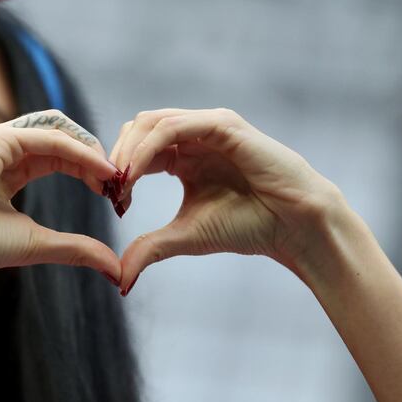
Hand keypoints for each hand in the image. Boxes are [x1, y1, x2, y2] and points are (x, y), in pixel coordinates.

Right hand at [0, 109, 120, 289]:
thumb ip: (75, 249)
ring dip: (90, 151)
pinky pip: (49, 138)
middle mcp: (1, 150)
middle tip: (117, 183)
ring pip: (58, 131)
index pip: (57, 157)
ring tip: (111, 176)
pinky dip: (78, 152)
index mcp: (6, 170)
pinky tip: (99, 171)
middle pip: (61, 139)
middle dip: (93, 158)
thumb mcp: (36, 244)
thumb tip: (115, 268)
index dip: (87, 170)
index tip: (111, 193)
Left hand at [109, 108, 344, 293]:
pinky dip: (148, 148)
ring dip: (128, 151)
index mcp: (182, 156)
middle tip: (108, 189)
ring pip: (151, 122)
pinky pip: (173, 127)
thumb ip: (150, 248)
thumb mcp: (186, 236)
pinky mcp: (222, 125)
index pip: (135, 148)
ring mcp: (207, 126)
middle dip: (116, 155)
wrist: (293, 226)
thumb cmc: (247, 226)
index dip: (115, 169)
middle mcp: (192, 135)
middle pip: (137, 128)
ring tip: (119, 183)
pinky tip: (136, 174)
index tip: (108, 199)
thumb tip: (118, 279)